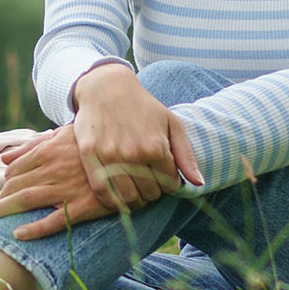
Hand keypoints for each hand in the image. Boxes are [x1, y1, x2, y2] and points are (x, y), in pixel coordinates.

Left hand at [0, 126, 116, 239]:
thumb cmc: (97, 142)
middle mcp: (53, 168)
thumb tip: (4, 157)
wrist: (134, 152)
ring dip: (0, 211)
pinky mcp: (83, 206)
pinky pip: (53, 220)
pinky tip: (18, 234)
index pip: (15, 169)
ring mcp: (67, 188)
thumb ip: (34, 145)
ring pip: (25, 200)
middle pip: (14, 186)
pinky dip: (34, 229)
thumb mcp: (65, 136)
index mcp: (49, 151)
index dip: (3, 183)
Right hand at [67, 64, 204, 210]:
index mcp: (156, 147)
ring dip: (134, 200)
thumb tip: (199, 183)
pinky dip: (111, 201)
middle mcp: (133, 154)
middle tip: (148, 184)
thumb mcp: (172, 123)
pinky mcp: (90, 156)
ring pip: (127, 198)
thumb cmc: (143, 106)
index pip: (170, 185)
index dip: (169, 184)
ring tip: (135, 191)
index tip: (163, 178)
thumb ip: (186, 155)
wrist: (106, 88)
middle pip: (149, 194)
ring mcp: (110, 156)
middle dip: (153, 192)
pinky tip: (116, 196)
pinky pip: (102, 191)